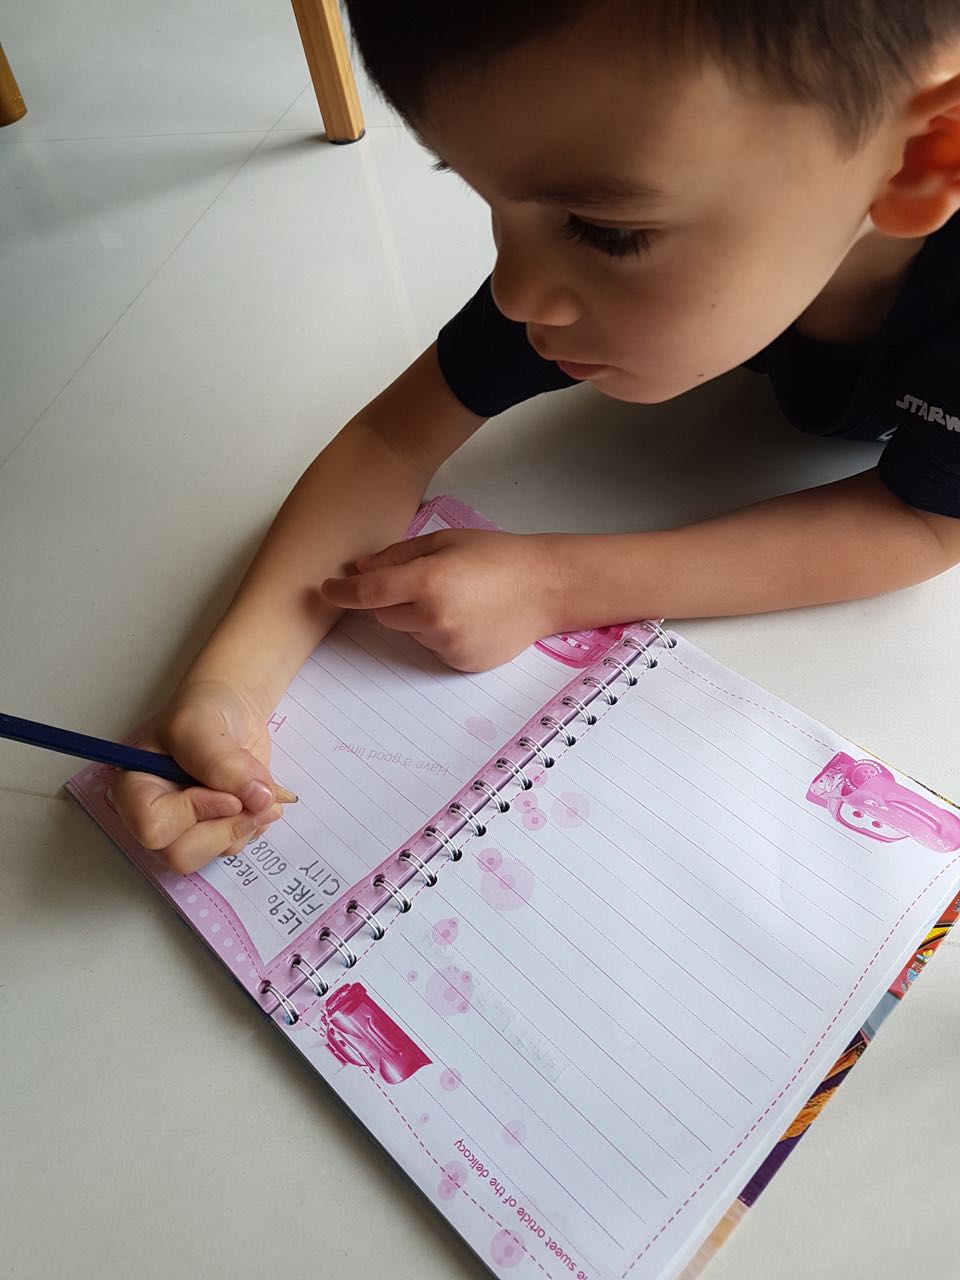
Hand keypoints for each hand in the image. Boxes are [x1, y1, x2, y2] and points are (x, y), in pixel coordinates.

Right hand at [109, 679, 285, 874]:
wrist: (232, 708)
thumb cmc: (203, 711)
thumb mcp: (201, 726)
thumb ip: (221, 762)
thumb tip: (255, 798)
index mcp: (135, 790)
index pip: (152, 828)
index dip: (194, 814)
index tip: (227, 794)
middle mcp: (156, 817)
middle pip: (180, 856)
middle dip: (224, 828)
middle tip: (250, 797)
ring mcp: (187, 828)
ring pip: (213, 855)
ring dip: (246, 823)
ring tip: (259, 787)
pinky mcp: (216, 830)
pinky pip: (237, 846)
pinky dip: (257, 822)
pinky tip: (259, 794)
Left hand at [321, 529, 562, 670]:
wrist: (547, 588)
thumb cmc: (497, 556)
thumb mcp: (445, 540)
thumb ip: (397, 556)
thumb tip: (358, 571)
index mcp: (427, 581)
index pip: (367, 594)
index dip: (341, 592)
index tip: (324, 590)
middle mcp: (433, 618)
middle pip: (384, 616)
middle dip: (392, 600)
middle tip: (428, 582)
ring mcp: (447, 645)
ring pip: (409, 633)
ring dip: (419, 618)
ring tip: (459, 598)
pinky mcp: (460, 663)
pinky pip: (432, 648)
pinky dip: (441, 634)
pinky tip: (470, 617)